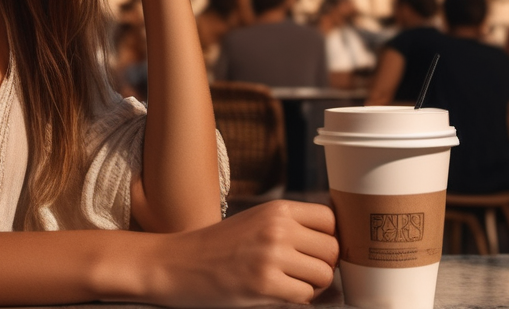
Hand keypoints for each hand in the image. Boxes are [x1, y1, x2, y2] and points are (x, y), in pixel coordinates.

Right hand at [147, 200, 338, 306]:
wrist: (176, 264)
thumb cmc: (217, 246)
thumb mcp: (255, 221)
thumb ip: (289, 226)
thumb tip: (332, 246)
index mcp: (276, 209)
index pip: (330, 219)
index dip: (328, 238)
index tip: (317, 250)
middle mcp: (277, 228)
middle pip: (332, 249)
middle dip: (323, 265)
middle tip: (302, 272)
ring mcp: (271, 256)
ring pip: (324, 275)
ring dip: (312, 285)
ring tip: (289, 284)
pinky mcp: (265, 285)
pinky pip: (305, 296)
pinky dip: (297, 299)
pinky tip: (277, 294)